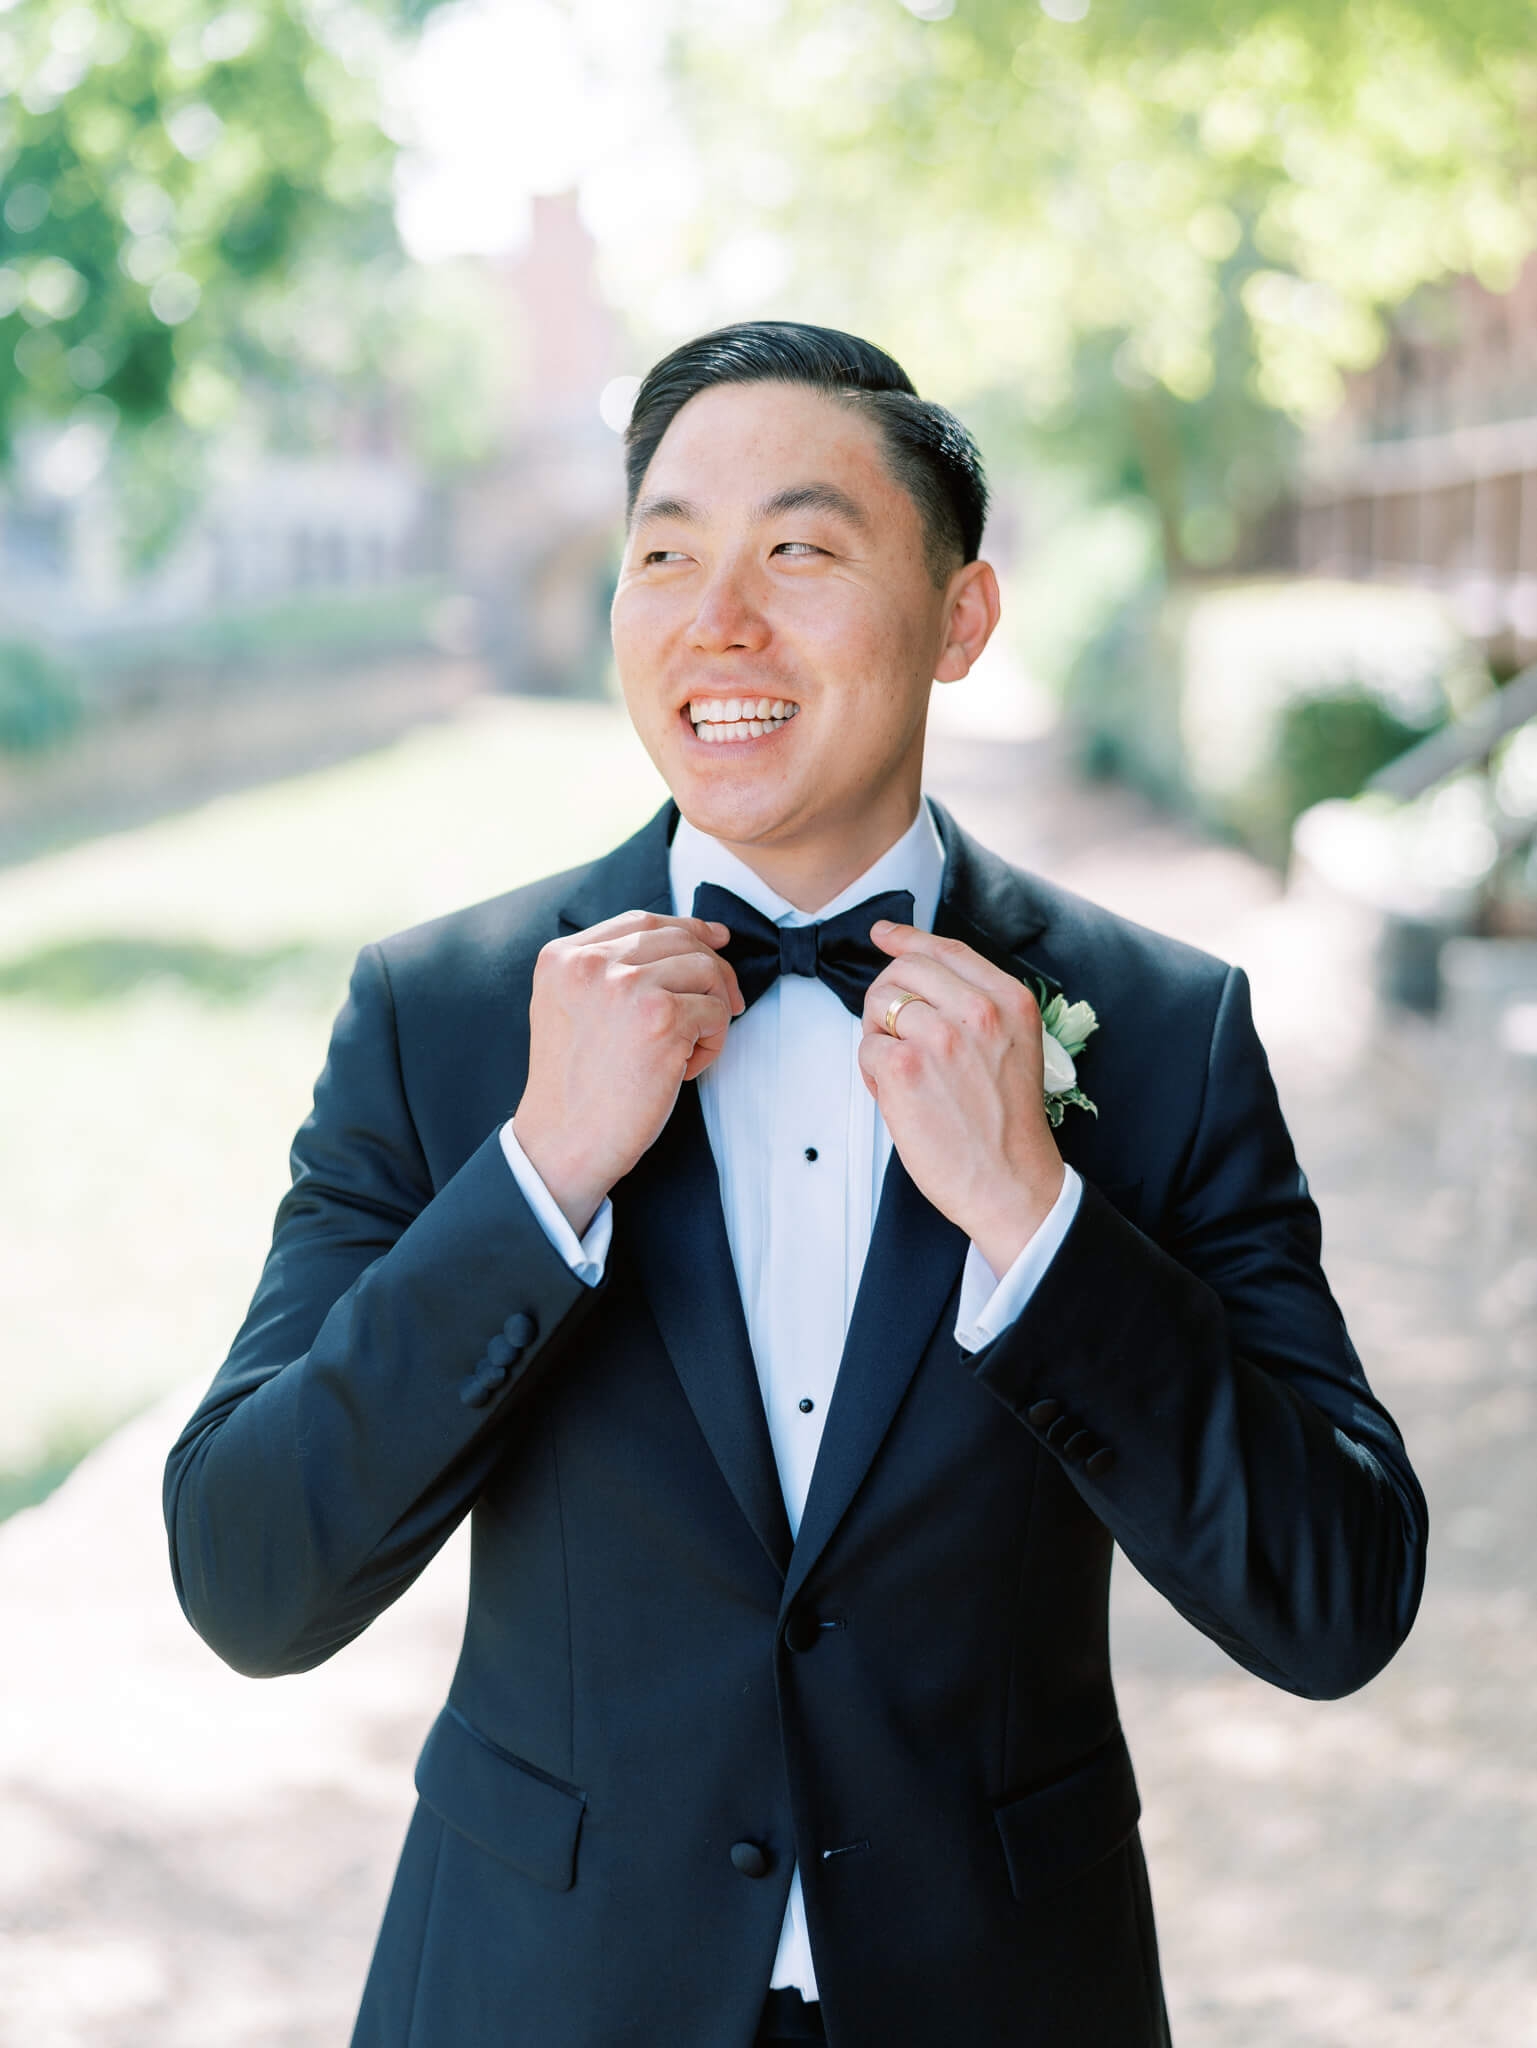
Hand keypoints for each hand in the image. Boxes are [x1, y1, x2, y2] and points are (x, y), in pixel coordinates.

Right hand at [513, 911, 743, 1233]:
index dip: (686, 927)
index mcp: (563, 958)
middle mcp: (591, 964)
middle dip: (713, 968)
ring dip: (714, 1008)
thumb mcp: (568, 1009)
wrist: (565, 1143)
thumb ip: (607, 973)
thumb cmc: (576, 1088)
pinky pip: (717, 1011)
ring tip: (692, 1048)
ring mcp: (627, 987)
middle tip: (726, 1004)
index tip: (716, 939)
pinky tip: (687, 1067)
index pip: (640, 921)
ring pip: (705, 970)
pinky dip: (714, 1041)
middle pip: (679, 939)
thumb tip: (689, 941)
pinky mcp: (662, 1018)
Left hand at [857, 922, 1063, 1277]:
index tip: (885, 934)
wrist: (1012, 1184)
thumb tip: (915, 976)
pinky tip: (896, 1096)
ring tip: (900, 1072)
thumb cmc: (1007, 1126)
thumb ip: (975, 1008)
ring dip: (878, 1036)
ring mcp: (939, 1038)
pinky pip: (866, 1048)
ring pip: (878, 1004)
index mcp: (1009, 1001)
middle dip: (887, 997)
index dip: (907, 938)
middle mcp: (977, 1011)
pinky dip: (871, 1072)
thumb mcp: (1013, 1047)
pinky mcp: (905, 1069)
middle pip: (903, 970)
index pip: (946, 950)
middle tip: (894, 1036)